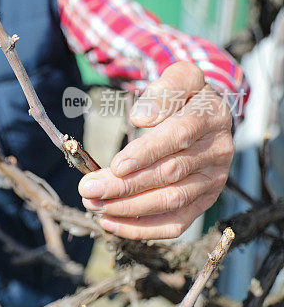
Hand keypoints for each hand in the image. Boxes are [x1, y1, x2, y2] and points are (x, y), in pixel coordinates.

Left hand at [78, 61, 234, 239]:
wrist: (207, 113)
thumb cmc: (184, 96)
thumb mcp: (180, 77)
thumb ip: (164, 91)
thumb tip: (143, 116)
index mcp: (211, 118)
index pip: (178, 137)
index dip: (146, 153)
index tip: (115, 165)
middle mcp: (217, 153)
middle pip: (169, 174)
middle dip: (125, 186)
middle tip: (89, 189)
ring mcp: (212, 181)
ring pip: (170, 202)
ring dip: (128, 208)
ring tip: (93, 205)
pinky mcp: (203, 202)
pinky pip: (175, 223)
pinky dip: (142, 229)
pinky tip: (110, 223)